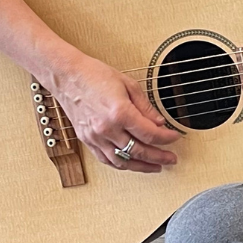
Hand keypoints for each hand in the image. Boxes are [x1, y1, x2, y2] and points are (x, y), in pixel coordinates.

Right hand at [45, 53, 178, 172]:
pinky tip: (131, 163)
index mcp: (120, 113)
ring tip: (155, 166)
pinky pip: (106, 159)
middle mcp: (107, 128)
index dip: (166, 138)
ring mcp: (95, 137)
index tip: (174, 137)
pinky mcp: (87, 140)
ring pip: (123, 161)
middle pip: (139, 151)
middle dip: (159, 157)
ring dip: (141, 167)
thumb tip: (159, 122)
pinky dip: (121, 164)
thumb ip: (145, 106)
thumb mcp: (128, 84)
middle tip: (171, 159)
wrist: (68, 76)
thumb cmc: (95, 75)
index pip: (150, 134)